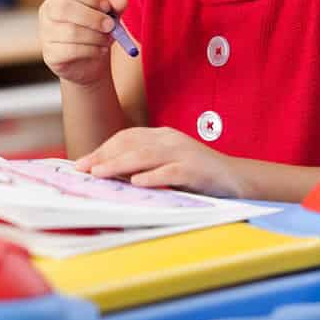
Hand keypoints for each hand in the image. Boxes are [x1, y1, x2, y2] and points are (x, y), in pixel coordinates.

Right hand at [38, 0, 127, 86]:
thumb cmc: (96, 30)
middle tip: (111, 26)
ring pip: (70, 31)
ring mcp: (46, 34)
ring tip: (107, 40)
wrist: (89, 61)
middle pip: (64, 8)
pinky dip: (91, 50)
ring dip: (95, 36)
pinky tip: (100, 50)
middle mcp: (48, 12)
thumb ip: (115, 4)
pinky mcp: (50, 54)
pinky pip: (71, 50)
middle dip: (92, 17)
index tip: (108, 7)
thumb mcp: (109, 14)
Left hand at [74, 127, 244, 197]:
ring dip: (119, 165)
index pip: (126, 137)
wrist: (236, 179)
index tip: (82, 164)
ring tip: (100, 174)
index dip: (103, 149)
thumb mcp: (167, 166)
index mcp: (162, 136)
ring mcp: (183, 152)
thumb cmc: (197, 176)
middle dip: (104, 156)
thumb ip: (143, 166)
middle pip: (131, 144)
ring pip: (145, 155)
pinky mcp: (195, 169)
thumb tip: (108, 174)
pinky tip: (137, 183)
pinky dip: (152, 176)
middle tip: (84, 169)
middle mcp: (170, 139)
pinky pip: (171, 171)